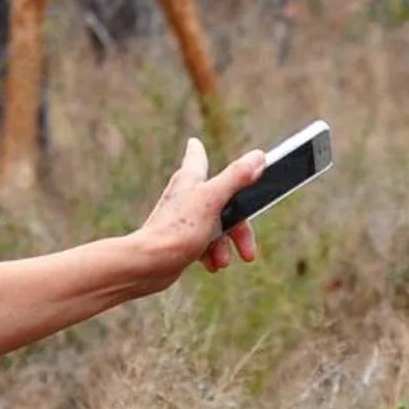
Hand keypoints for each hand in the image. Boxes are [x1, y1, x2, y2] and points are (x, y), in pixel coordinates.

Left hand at [132, 136, 264, 289]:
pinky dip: (211, 254)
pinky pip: (204, 244)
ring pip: (216, 226)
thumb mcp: (213, 200)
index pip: (196, 156)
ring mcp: (182, 219)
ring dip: (225, 245)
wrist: (149, 264)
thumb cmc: (178, 229)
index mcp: (191, 179)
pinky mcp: (179, 240)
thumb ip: (236, 178)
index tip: (194, 142)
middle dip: (239, 227)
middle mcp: (185, 196)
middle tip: (248, 250)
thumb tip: (259, 156)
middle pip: (222, 201)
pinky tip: (211, 266)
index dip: (198, 150)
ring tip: (222, 261)